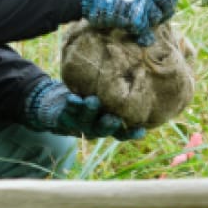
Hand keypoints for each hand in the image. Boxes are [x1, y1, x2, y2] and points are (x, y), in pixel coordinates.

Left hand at [22, 77, 145, 140]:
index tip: (141, 130)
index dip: (132, 134)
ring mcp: (80, 124)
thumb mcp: (108, 96)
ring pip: (85, 121)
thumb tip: (145, 73)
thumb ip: (121, 92)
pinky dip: (71, 105)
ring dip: (89, 112)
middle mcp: (95, 128)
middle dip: (108, 125)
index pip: (123, 133)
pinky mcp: (65, 117)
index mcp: (109, 126)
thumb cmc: (94, 95)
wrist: (62, 105)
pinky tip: (72, 98)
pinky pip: (68, 112)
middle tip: (114, 118)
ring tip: (92, 101)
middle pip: (104, 130)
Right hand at [60, 0, 178, 44]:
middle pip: (167, 0)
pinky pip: (145, 31)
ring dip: (151, 22)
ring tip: (144, 26)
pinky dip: (144, 37)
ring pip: (157, 16)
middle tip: (159, 16)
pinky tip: (142, 40)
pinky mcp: (135, 18)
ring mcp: (143, 2)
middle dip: (165, 9)